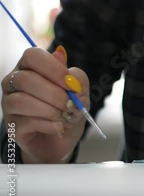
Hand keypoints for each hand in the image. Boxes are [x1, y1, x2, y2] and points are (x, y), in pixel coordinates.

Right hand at [1, 47, 88, 162]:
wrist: (62, 139)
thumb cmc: (68, 109)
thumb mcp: (81, 92)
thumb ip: (75, 77)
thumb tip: (61, 57)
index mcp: (31, 67)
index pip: (32, 56)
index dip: (53, 69)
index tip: (72, 85)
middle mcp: (14, 82)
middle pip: (25, 79)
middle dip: (55, 94)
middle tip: (71, 105)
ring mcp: (9, 103)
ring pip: (21, 100)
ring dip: (50, 110)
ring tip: (66, 116)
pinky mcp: (11, 125)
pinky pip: (26, 121)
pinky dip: (49, 124)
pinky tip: (58, 126)